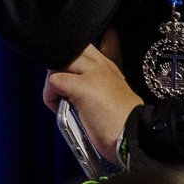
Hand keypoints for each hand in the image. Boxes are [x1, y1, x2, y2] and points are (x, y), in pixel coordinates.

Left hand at [43, 44, 143, 163]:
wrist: (132, 134)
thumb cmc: (123, 122)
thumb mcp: (111, 95)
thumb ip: (95, 86)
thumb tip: (73, 91)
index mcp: (108, 66)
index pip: (83, 49)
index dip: (70, 62)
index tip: (69, 80)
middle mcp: (100, 65)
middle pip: (69, 52)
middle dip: (59, 69)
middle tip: (61, 91)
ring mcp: (90, 74)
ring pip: (59, 63)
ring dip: (53, 82)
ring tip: (60, 101)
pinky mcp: (81, 87)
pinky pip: (54, 81)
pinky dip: (50, 96)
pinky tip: (58, 109)